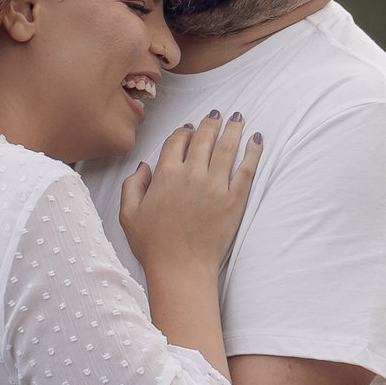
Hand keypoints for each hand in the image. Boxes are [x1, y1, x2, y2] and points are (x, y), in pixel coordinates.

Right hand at [118, 112, 260, 278]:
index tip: (190, 129)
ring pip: (227, 147)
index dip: (185, 131)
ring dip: (233, 129)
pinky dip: (253, 152)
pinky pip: (247, 169)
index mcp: (166, 174)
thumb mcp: (129, 214)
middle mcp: (192, 174)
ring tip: (238, 118)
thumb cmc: (154, 245)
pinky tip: (257, 140)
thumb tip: (144, 167)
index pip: (178, 140)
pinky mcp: (235, 200)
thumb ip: (133, 185)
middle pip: (205, 137)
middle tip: (218, 115)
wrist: (181, 269)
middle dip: (211, 122)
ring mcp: (216, 186)